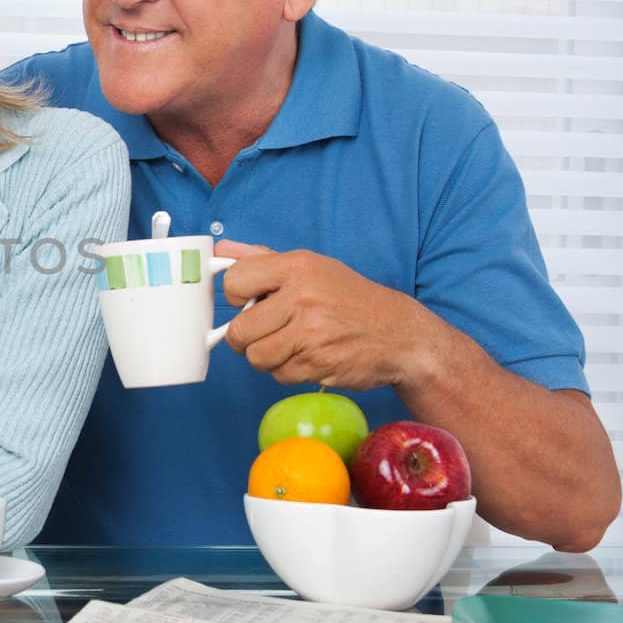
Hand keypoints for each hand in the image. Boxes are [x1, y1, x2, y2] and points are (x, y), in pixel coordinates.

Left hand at [216, 239, 448, 390]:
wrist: (401, 335)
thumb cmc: (350, 299)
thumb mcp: (313, 268)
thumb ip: (263, 259)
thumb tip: (221, 248)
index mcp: (297, 267)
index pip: (234, 280)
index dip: (236, 296)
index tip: (249, 301)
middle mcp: (302, 297)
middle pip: (239, 329)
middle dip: (246, 336)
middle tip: (268, 331)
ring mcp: (310, 333)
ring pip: (256, 357)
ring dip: (267, 356)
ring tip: (291, 344)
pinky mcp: (317, 363)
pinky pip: (279, 375)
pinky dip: (288, 371)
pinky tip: (308, 356)